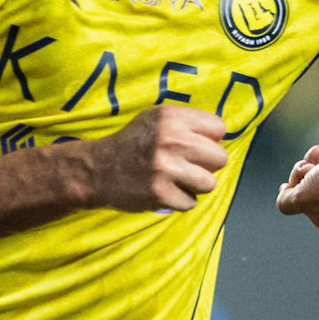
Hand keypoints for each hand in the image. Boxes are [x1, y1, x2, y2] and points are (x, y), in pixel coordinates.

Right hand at [80, 104, 228, 213]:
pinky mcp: (160, 193)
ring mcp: (166, 168)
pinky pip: (191, 202)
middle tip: (187, 167)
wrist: (98, 169)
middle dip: (207, 165)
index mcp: (172, 117)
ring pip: (209, 183)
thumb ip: (187, 123)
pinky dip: (180, 201)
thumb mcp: (156, 119)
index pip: (219, 128)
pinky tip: (165, 192)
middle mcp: (172, 140)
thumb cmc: (132, 144)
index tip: (195, 146)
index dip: (210, 140)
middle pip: (220, 158)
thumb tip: (220, 138)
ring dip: (196, 186)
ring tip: (178, 181)